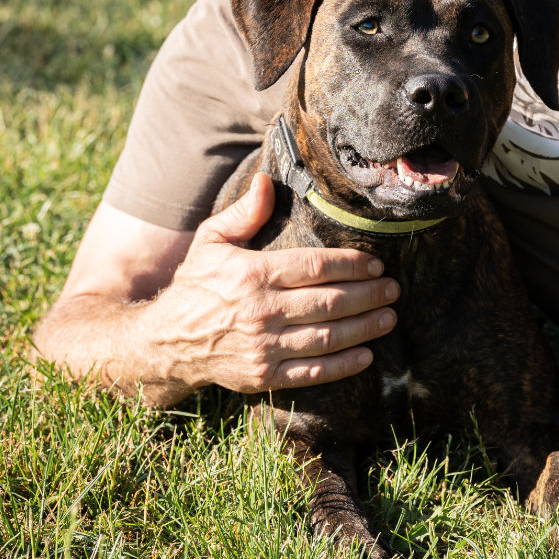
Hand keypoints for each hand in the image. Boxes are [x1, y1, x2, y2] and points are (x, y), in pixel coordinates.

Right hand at [145, 173, 398, 398]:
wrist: (165, 343)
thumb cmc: (194, 286)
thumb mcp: (210, 241)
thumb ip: (243, 213)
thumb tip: (267, 181)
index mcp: (253, 274)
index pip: (315, 267)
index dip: (352, 265)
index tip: (376, 264)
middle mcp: (261, 312)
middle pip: (330, 302)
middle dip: (368, 295)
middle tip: (393, 290)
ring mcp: (263, 348)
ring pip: (327, 338)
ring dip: (364, 328)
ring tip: (389, 318)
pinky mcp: (263, 377)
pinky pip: (312, 373)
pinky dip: (342, 365)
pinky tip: (366, 356)